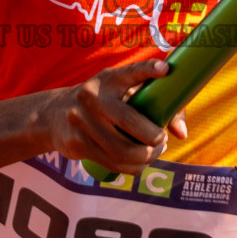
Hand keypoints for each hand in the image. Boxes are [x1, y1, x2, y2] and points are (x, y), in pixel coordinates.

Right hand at [43, 60, 187, 174]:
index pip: (130, 72)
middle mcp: (92, 97)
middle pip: (129, 122)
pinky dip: (134, 167)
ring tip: (154, 152)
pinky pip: (113, 164)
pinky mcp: (77, 144)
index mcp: (107, 79)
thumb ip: (155, 103)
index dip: (147, 70)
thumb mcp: (120, 91)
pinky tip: (140, 161)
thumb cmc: (102, 101)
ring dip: (147, 157)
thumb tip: (181, 133)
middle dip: (154, 137)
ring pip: (123, 150)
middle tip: (161, 139)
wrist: (54, 114)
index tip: (165, 70)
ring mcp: (82, 122)